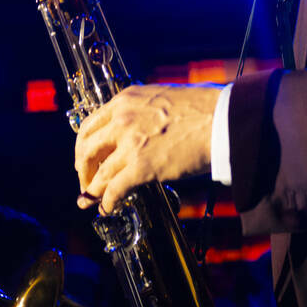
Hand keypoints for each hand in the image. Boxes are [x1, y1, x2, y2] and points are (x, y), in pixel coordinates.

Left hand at [75, 83, 222, 213]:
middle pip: (86, 148)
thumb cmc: (203, 108)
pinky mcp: (141, 166)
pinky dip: (107, 202)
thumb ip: (143, 111)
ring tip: (90, 200)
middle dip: (83, 168)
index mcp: (125, 100)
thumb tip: (139, 127)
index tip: (86, 157)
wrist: (223, 119)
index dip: (84, 146)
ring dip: (91, 190)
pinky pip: (114, 189)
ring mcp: (130, 143)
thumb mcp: (162, 97)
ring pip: (99, 172)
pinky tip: (108, 208)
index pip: (91, 125)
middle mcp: (122, 119)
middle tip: (86, 180)